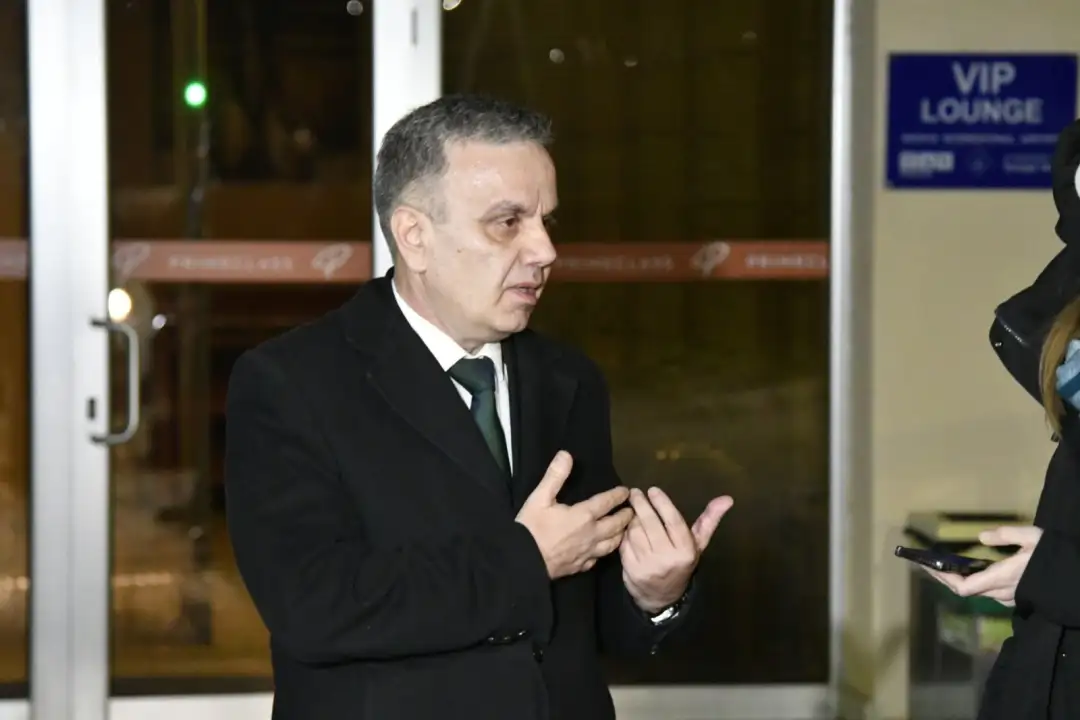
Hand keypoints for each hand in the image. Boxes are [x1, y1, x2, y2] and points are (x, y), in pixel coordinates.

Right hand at [516, 451, 634, 579]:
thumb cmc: (532, 528)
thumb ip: (555, 476)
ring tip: (624, 530)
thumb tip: (566, 455)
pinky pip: (598, 559)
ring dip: (621, 535)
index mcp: (583, 515)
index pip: (607, 503)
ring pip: (612, 544)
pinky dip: (604, 552)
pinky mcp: (580, 567)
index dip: (618, 495)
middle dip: (626, 516)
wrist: (523, 561)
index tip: (626, 491)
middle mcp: (591, 534)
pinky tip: (602, 551)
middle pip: (616, 525)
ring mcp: (588, 553)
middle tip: (632, 511)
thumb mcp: (540, 497)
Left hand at [620, 487, 733, 612]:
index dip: (662, 503)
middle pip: (651, 524)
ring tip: (633, 510)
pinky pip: (624, 543)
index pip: (673, 521)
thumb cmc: (681, 563)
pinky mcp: (632, 570)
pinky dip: (625, 533)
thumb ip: (709, 521)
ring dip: (632, 518)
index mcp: (686, 550)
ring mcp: (648, 565)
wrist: (662, 596)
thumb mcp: (697, 545)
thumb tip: (727, 499)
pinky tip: (627, 527)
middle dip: (641, 505)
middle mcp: (667, 558)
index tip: (653, 490)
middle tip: (635, 492)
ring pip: (635, 532)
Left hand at [924, 525, 1043, 605]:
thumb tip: (982, 537)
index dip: (944, 580)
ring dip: (960, 580)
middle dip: (946, 578)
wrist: (1077, 577)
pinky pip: (990, 591)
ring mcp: (1011, 597)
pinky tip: (972, 569)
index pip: (964, 588)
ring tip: (946, 565)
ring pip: (978, 591)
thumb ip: (1006, 535)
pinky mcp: (1018, 597)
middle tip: (929, 564)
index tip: (929, 567)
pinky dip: (976, 581)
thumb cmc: (1055, 555)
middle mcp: (1003, 592)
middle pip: (967, 590)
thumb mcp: (1032, 537)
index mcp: (1001, 578)